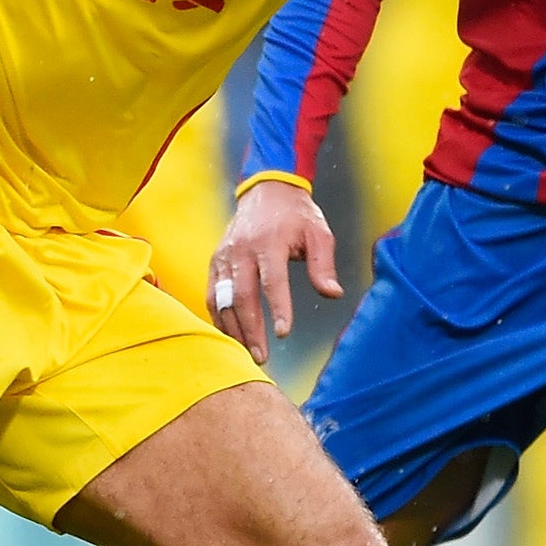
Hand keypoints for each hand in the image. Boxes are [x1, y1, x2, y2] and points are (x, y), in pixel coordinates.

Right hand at [210, 177, 341, 363]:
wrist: (266, 190)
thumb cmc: (296, 214)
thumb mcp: (318, 232)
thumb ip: (323, 264)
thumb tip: (333, 293)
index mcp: (269, 242)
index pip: (272, 280)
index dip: (278, 307)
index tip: (284, 332)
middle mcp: (242, 250)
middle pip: (242, 296)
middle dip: (251, 329)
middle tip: (262, 356)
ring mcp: (225, 256)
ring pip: (222, 299)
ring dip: (234, 328)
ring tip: (248, 351)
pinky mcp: (215, 261)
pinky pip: (212, 294)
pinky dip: (219, 317)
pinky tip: (231, 335)